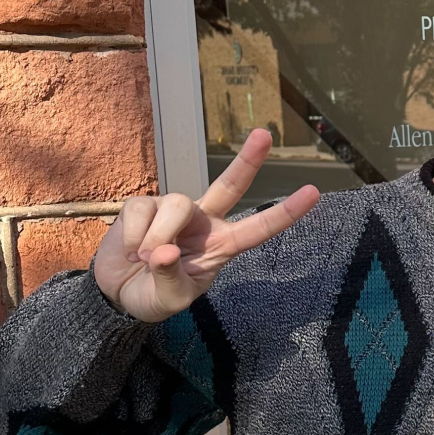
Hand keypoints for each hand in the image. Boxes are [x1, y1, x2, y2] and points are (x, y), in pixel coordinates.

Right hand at [92, 129, 319, 322]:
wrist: (120, 294)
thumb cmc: (155, 296)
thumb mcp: (169, 299)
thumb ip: (171, 279)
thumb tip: (166, 251)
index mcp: (222, 246)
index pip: (258, 229)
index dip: (285, 212)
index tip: (313, 192)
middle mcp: (204, 222)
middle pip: (229, 186)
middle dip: (247, 160)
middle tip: (264, 134)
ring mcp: (174, 210)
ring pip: (177, 205)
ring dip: (159, 237)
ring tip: (145, 260)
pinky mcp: (143, 205)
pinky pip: (142, 211)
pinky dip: (135, 236)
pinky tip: (131, 250)